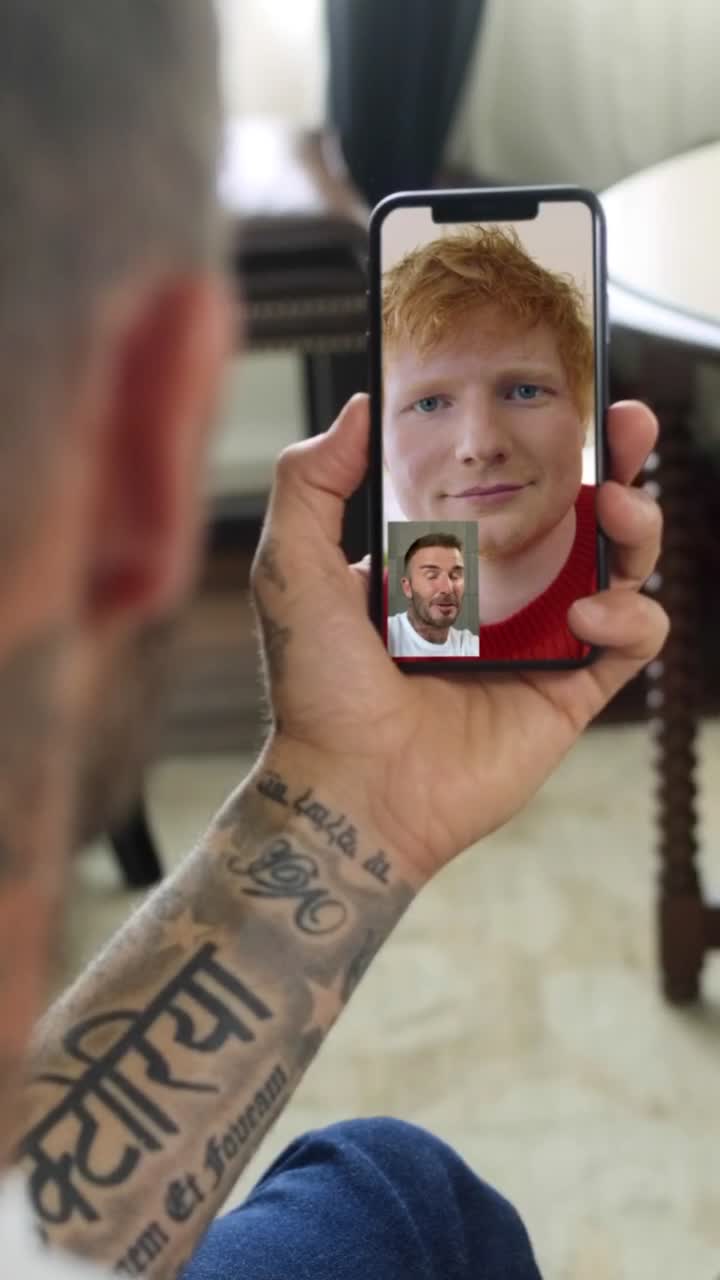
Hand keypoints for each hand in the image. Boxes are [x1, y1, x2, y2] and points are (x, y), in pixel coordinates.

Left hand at [251, 395, 665, 879]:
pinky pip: (634, 641)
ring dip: (638, 529)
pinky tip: (589, 613)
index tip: (565, 401)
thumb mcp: (293, 565)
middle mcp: (497, 595)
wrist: (350, 786)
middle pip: (580, 517)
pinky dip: (631, 617)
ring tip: (618, 509)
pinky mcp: (569, 692)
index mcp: (441, 560)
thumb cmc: (317, 686)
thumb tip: (358, 408)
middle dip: (619, 465)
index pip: (509, 487)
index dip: (544, 445)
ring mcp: (539, 642)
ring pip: (622, 569)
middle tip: (628, 428)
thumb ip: (312, 480)